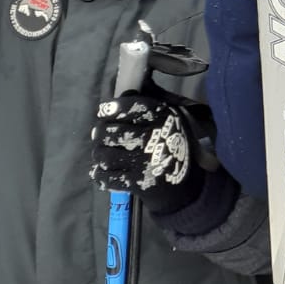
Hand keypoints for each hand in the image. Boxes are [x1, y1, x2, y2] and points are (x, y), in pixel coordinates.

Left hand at [90, 91, 204, 215]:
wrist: (185, 185)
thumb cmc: (173, 147)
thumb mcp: (170, 122)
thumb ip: (147, 109)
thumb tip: (118, 97)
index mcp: (162, 119)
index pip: (131, 107)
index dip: (112, 108)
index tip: (103, 111)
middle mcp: (152, 138)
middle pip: (110, 131)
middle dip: (100, 133)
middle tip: (101, 135)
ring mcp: (142, 162)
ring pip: (104, 154)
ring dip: (99, 153)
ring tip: (103, 153)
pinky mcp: (136, 182)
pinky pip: (105, 176)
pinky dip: (99, 174)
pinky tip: (103, 171)